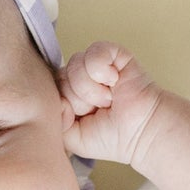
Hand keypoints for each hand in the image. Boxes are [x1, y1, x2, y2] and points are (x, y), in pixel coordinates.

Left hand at [57, 42, 164, 169]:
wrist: (140, 133)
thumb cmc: (109, 137)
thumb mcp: (70, 137)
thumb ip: (54, 119)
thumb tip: (58, 98)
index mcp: (67, 92)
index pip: (49, 88)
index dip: (64, 105)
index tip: (82, 118)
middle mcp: (79, 75)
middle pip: (60, 77)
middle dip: (79, 100)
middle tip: (100, 110)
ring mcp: (95, 63)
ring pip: (75, 66)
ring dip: (92, 90)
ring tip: (109, 99)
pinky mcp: (113, 53)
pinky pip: (94, 52)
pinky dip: (102, 71)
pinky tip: (114, 82)